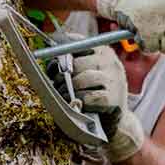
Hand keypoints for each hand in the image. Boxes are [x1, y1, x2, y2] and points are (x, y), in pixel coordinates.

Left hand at [46, 42, 143, 161]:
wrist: (113, 122)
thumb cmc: (92, 94)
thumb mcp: (83, 74)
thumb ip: (68, 63)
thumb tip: (49, 58)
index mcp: (102, 50)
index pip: (76, 42)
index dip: (59, 53)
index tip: (52, 63)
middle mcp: (111, 62)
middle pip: (77, 63)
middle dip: (62, 75)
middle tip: (57, 84)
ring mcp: (114, 80)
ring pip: (82, 79)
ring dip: (68, 89)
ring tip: (65, 96)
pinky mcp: (114, 99)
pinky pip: (88, 97)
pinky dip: (79, 102)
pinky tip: (78, 104)